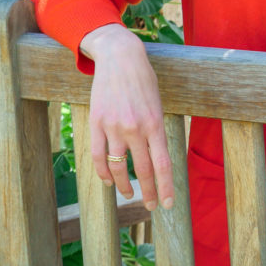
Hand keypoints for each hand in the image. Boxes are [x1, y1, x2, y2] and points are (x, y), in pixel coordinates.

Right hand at [82, 24, 173, 211]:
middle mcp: (135, 128)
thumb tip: (158, 157)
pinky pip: (98, 156)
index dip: (165, 187)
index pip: (162, 164)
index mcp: (155, 123)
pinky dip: (104, 173)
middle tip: (153, 206)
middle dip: (148, 193)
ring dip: (124, 186)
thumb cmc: (144, 81)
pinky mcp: (97, 124)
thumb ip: (157, 130)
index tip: (168, 204)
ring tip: (129, 194)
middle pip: (142, 170)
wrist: (121, 58)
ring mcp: (114, 127)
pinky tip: (109, 181)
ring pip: (118, 168)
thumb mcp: (158, 104)